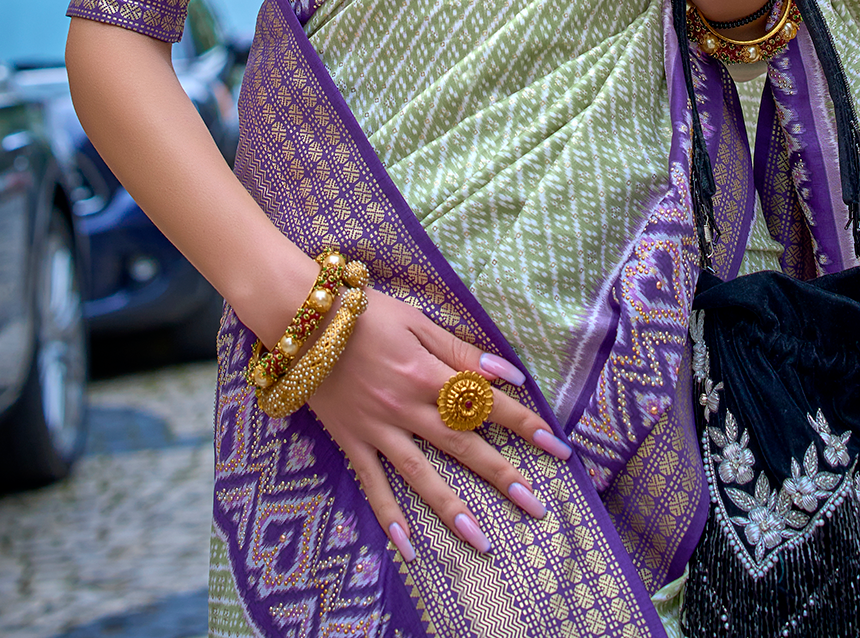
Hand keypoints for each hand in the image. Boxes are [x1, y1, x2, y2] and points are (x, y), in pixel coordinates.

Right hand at [308, 287, 568, 560]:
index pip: (485, 403)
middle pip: (462, 444)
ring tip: (483, 540)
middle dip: (502, 475)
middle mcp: (406, 406)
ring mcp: (377, 428)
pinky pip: (372, 483)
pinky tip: (408, 546)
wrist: (302, 321)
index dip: (523, 424)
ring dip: (453, 509)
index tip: (557, 447)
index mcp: (427, 372)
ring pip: (421, 474)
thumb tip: (508, 373)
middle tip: (536, 506)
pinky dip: (389, 515)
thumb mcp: (417, 321)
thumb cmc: (365, 313)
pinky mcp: (352, 440)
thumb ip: (460, 350)